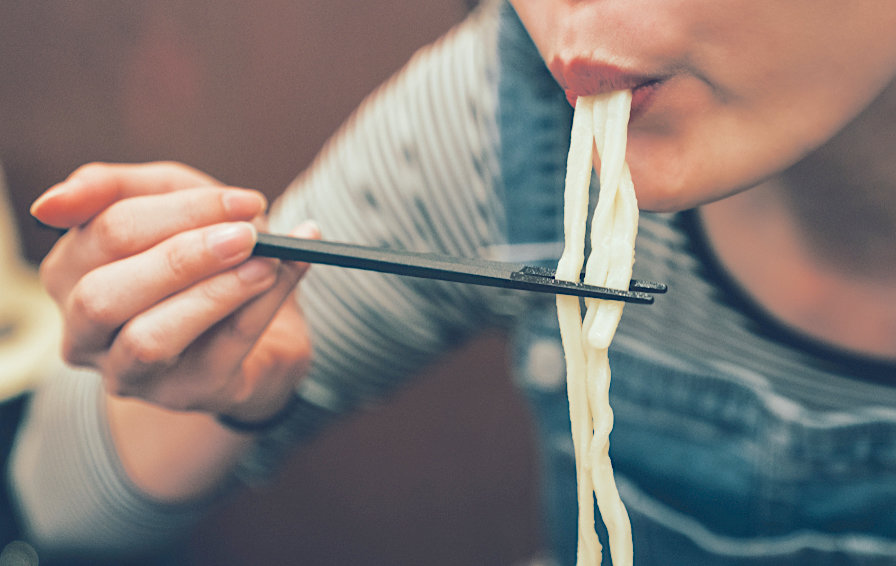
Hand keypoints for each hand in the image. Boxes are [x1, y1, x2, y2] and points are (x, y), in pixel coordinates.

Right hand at [33, 162, 314, 422]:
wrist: (256, 319)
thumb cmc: (200, 254)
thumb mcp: (169, 202)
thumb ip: (119, 188)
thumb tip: (53, 202)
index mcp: (70, 274)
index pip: (103, 233)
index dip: (178, 211)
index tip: (243, 201)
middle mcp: (84, 332)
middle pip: (105, 295)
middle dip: (181, 258)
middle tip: (247, 234)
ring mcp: (129, 373)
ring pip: (150, 339)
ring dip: (214, 293)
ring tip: (267, 262)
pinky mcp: (185, 394)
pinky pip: (219, 353)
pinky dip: (261, 308)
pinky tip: (286, 275)